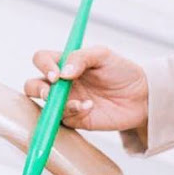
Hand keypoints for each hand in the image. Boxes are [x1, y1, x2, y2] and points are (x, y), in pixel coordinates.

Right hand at [24, 46, 148, 131]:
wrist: (141, 96)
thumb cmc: (122, 70)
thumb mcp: (103, 55)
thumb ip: (81, 57)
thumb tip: (62, 72)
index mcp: (65, 62)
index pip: (41, 59)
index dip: (43, 66)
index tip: (56, 74)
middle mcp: (61, 82)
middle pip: (32, 85)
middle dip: (37, 90)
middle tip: (50, 93)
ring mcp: (66, 101)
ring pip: (44, 106)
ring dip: (59, 105)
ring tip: (81, 103)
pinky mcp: (75, 119)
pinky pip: (63, 119)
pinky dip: (74, 113)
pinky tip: (90, 107)